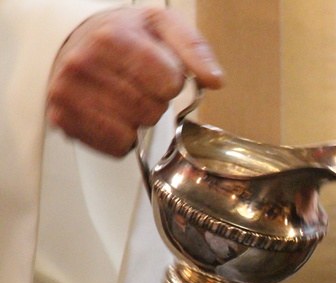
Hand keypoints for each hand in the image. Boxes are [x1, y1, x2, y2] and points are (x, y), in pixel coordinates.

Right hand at [46, 7, 224, 156]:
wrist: (78, 39)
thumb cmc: (124, 35)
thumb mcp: (163, 25)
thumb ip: (194, 49)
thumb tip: (214, 80)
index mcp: (111, 38)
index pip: (168, 84)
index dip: (172, 81)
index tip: (159, 71)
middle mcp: (83, 66)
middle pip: (150, 111)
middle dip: (154, 102)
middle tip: (139, 85)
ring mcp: (68, 94)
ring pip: (133, 132)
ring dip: (138, 121)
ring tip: (125, 97)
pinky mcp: (64, 119)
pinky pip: (114, 147)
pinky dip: (122, 137)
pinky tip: (113, 114)